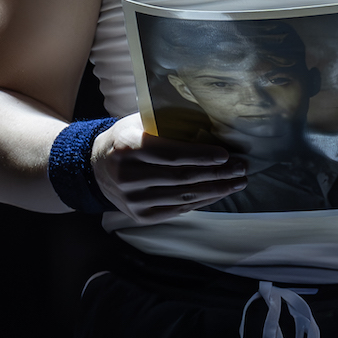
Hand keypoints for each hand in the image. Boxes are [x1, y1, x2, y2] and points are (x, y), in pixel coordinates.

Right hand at [90, 114, 247, 221]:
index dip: (202, 156)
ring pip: (184, 197)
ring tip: (238, 182)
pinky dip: (202, 202)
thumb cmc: (127, 138)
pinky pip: (178, 210)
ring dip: (217, 190)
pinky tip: (219, 193)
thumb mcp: (140, 122)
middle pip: (183, 177)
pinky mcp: (139, 215)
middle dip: (218, 174)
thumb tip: (213, 121)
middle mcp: (128, 176)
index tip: (226, 155)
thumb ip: (167, 123)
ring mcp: (132, 200)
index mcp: (128, 147)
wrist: (94, 167)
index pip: (173, 155)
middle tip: (242, 168)